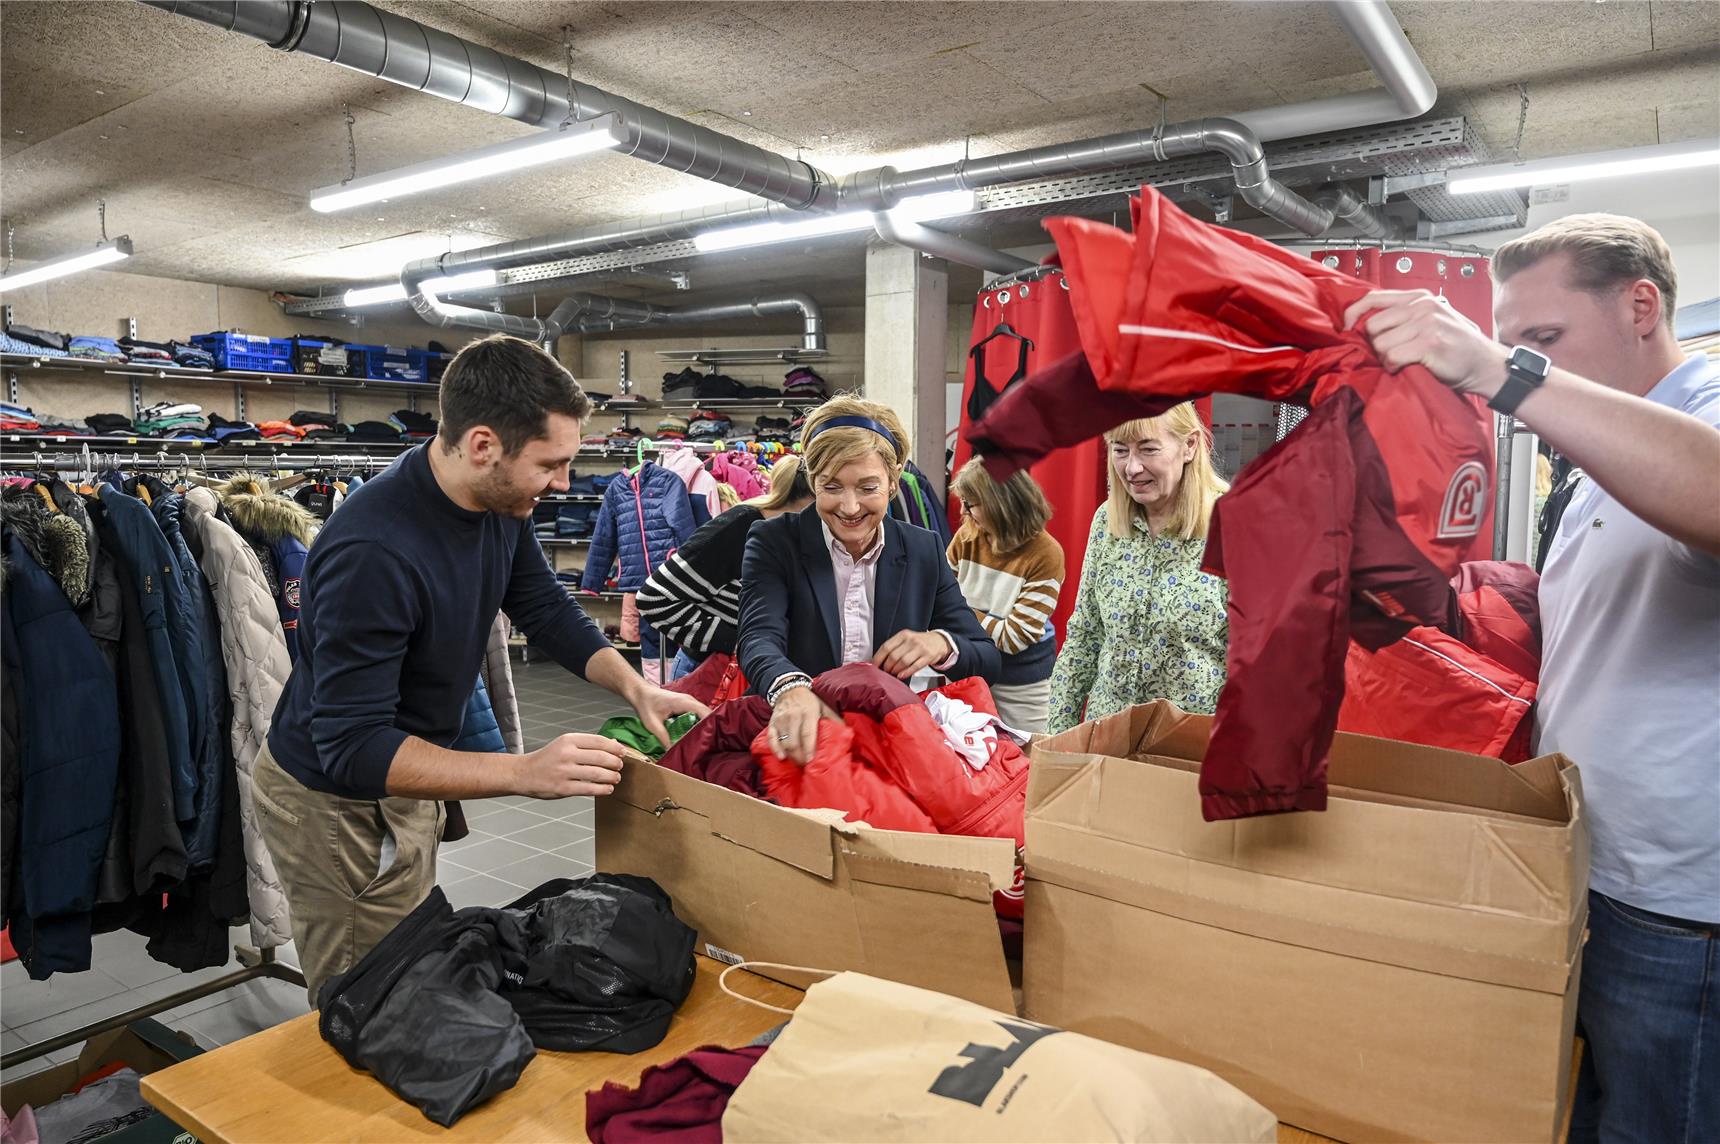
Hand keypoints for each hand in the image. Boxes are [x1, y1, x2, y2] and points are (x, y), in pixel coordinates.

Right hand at [512, 733, 627, 798]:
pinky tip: (608, 789)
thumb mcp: (564, 744)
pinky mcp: (563, 788)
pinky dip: (602, 789)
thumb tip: (614, 745)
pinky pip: (589, 789)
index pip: (598, 741)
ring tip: (616, 778)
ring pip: (597, 774)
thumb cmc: (547, 759)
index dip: (615, 748)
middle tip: (620, 766)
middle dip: (615, 762)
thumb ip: (587, 745)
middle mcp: (566, 754)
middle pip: (600, 757)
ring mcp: (564, 771)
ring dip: (611, 777)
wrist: (524, 773)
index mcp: (568, 740)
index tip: (623, 752)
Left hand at [628, 683, 709, 749]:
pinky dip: (699, 724)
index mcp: (683, 702)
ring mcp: (689, 702)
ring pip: (704, 714)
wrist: (641, 693)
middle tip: (707, 744)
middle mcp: (689, 700)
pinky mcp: (687, 705)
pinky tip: (696, 735)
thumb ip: (663, 738)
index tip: (709, 740)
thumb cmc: (646, 705)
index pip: (704, 713)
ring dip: (705, 726)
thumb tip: (672, 752)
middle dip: (709, 728)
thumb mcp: (652, 724)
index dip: (709, 726)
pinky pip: (698, 714)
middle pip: (707, 714)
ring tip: (704, 741)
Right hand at [767, 685, 839, 764]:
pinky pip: (771, 739)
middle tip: (807, 766)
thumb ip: (834, 720)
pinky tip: (782, 757)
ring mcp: (781, 720)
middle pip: (794, 742)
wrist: (789, 689)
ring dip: (791, 756)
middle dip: (800, 757)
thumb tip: (846, 735)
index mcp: (808, 712)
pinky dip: (775, 749)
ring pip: (784, 743)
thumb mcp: (824, 706)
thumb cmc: (810, 701)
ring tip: (799, 763)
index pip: (807, 733)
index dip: (809, 749)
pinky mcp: (772, 723)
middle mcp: (793, 716)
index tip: (812, 761)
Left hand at [871, 630, 952, 679]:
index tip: (874, 666)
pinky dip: (906, 672)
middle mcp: (911, 640)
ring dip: (895, 671)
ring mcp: (920, 648)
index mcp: (903, 635)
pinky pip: (914, 667)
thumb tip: (879, 661)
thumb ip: (894, 647)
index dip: (878, 658)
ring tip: (893, 674)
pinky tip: (901, 675)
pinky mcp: (927, 657)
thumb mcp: (906, 639)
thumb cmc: (919, 642)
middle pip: (893, 656)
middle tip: (885, 672)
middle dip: (887, 667)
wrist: (939, 641)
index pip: (886, 647)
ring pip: (903, 662)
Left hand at [1343, 289, 1509, 398]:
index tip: (1345, 330)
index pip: (1372, 298)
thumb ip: (1402, 316)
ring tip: (1403, 361)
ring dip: (1386, 358)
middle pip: (1372, 326)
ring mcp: (1427, 323)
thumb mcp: (1430, 320)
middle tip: (1391, 354)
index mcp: (1419, 297)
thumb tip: (1364, 324)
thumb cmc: (1455, 346)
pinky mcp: (1429, 343)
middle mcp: (1422, 306)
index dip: (1352, 315)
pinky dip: (1394, 367)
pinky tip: (1407, 367)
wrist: (1485, 364)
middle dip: (1376, 345)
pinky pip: (1392, 357)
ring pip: (1380, 344)